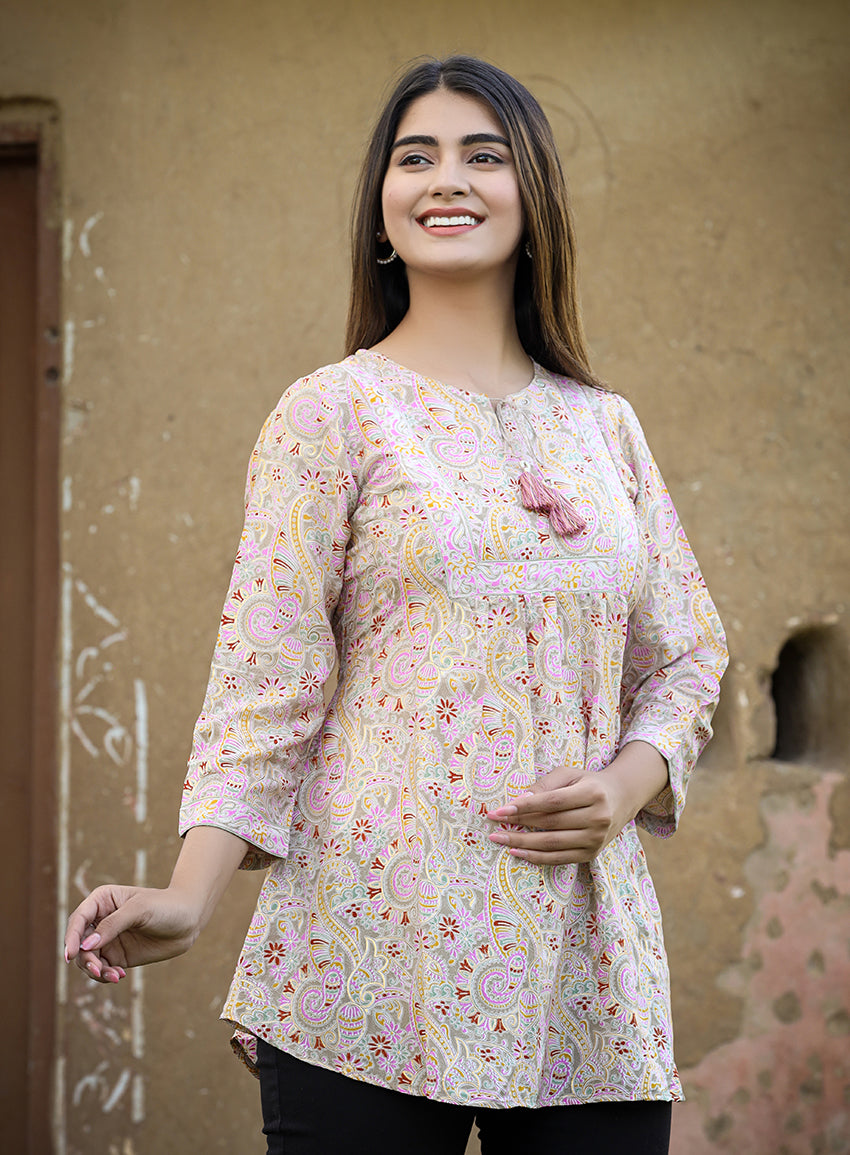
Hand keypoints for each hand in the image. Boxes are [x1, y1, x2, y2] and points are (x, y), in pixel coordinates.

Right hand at [63, 827, 248, 983]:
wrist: (189, 920)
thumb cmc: (165, 906)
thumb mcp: (140, 910)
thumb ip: (113, 925)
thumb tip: (85, 945)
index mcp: (102, 900)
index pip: (78, 919)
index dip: (70, 937)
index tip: (71, 954)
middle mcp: (100, 920)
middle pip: (79, 943)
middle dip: (85, 959)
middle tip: (99, 969)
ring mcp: (108, 940)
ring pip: (88, 960)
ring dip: (95, 971)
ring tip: (114, 975)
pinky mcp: (117, 956)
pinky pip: (102, 970)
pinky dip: (105, 976)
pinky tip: (120, 976)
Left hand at [486, 741, 667, 864]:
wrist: (621, 799)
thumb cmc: (588, 783)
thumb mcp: (569, 775)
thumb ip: (544, 785)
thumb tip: (518, 800)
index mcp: (593, 793)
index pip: (552, 802)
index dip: (525, 807)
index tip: (500, 810)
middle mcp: (598, 818)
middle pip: (551, 824)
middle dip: (518, 825)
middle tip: (493, 825)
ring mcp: (596, 839)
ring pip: (552, 844)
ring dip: (522, 843)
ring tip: (500, 838)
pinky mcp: (591, 854)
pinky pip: (559, 858)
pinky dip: (536, 857)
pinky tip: (517, 851)